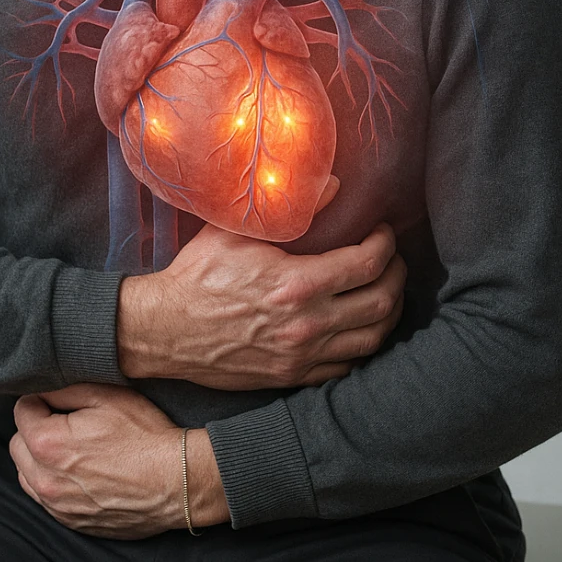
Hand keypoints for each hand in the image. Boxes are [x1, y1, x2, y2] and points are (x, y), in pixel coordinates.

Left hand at [9, 384, 228, 538]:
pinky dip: (55, 484)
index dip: (41, 400)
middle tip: (65, 423)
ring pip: (27, 476)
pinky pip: (47, 500)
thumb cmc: (145, 437)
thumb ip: (65, 390)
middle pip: (17, 445)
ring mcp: (57, 507)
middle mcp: (45, 480)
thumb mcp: (107, 396)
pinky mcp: (72, 523)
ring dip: (39, 460)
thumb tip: (42, 391)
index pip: (22, 411)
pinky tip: (82, 474)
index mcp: (48, 443)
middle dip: (34, 430)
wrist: (177, 482)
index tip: (59, 401)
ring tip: (72, 450)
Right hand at [118, 220, 404, 388]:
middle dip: (397, 276)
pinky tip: (358, 326)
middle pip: (382, 303)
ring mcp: (302, 356)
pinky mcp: (292, 376)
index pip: (368, 264)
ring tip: (384, 291)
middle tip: (391, 260)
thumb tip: (333, 185)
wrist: (165, 330)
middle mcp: (307, 324)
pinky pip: (347, 367)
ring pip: (372, 340)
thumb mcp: (236, 231)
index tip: (382, 232)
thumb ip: (290, 209)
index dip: (385, 245)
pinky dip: (362, 345)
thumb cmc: (197, 276)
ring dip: (388, 312)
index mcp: (296, 284)